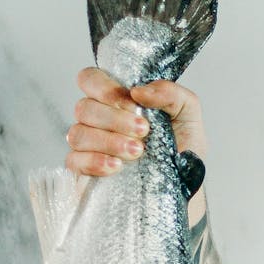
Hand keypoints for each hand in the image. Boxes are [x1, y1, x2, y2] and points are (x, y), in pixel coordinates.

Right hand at [66, 68, 207, 177]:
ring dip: (108, 141)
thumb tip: (139, 90)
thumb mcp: (188, 113)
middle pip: (84, 107)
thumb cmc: (182, 146)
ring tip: (137, 152)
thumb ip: (171, 93)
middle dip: (114, 119)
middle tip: (143, 132)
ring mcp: (88, 145)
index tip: (132, 104)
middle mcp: (98, 119)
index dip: (105, 88)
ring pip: (78, 133)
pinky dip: (95, 161)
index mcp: (116, 99)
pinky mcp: (84, 170)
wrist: (184, 184)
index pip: (90, 79)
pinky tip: (116, 166)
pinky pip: (74, 161)